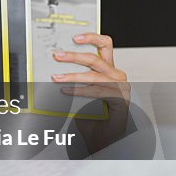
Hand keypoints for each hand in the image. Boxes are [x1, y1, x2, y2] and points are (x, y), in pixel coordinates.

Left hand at [54, 33, 131, 150]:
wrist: (103, 138)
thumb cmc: (93, 114)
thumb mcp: (81, 92)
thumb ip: (74, 79)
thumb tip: (54, 69)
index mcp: (109, 69)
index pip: (105, 45)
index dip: (91, 38)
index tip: (74, 37)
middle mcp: (117, 75)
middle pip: (96, 59)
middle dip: (74, 56)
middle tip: (57, 56)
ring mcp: (121, 87)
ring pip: (94, 76)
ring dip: (72, 76)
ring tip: (56, 78)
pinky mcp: (121, 100)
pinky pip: (97, 91)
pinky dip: (80, 90)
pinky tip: (66, 91)